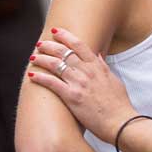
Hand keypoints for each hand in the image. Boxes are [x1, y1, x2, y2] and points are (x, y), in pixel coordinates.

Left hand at [29, 28, 136, 144]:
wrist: (119, 121)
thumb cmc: (119, 103)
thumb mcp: (113, 79)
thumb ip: (103, 66)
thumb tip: (98, 55)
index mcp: (97, 65)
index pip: (79, 44)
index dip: (66, 36)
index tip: (57, 31)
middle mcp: (87, 71)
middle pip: (64, 52)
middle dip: (50, 45)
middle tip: (41, 43)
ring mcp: (79, 83)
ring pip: (56, 65)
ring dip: (42, 59)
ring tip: (34, 57)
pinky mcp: (71, 97)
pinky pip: (52, 84)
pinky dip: (40, 78)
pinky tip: (32, 75)